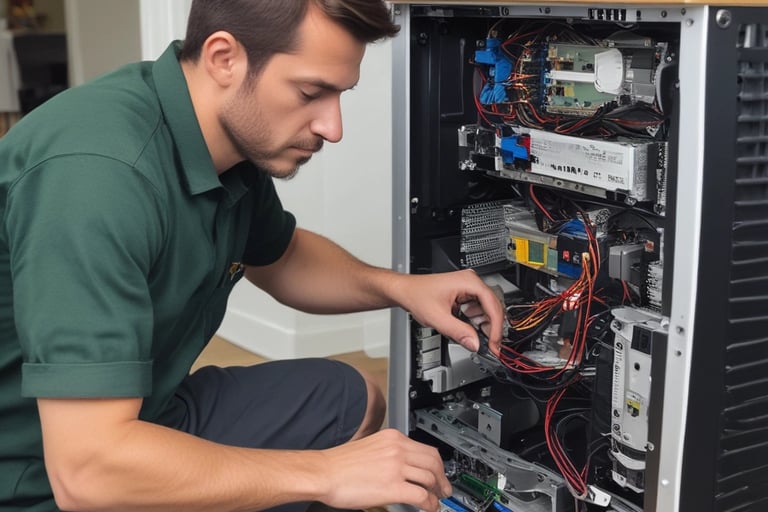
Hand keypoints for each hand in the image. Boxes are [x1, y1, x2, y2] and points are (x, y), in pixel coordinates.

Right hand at [319, 429, 451, 510]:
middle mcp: (397, 449)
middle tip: (444, 488)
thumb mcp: (369, 446)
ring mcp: (396, 467)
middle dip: (442, 477)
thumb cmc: (339, 464)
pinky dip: (430, 504)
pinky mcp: (393, 487)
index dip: (436, 463)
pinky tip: (429, 508)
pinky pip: (421, 496)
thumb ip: (388, 452)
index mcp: (392, 437)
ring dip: (437, 492)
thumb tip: (403, 466)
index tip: (438, 472)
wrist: (323, 472)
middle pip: (433, 461)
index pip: (425, 448)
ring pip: (430, 478)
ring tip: (437, 501)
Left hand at [393, 269, 504, 355]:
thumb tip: (475, 343)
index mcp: (468, 281)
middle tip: (490, 346)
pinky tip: (468, 331)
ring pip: (486, 311)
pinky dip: (475, 323)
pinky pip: (477, 311)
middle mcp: (471, 282)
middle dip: (491, 328)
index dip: (496, 326)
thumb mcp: (437, 317)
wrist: (405, 291)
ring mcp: (469, 288)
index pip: (492, 304)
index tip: (495, 343)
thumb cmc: (416, 295)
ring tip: (475, 338)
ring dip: (483, 326)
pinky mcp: (465, 296)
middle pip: (492, 308)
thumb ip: (458, 332)